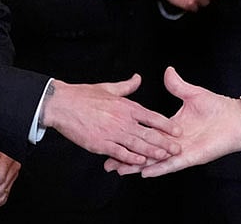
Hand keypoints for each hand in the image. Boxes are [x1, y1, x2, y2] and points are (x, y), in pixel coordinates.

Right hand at [39, 74, 180, 165]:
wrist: (62, 105)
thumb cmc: (83, 95)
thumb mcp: (109, 88)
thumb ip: (126, 86)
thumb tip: (138, 78)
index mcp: (126, 106)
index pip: (152, 116)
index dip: (166, 125)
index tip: (178, 131)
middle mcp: (122, 120)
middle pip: (148, 133)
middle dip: (164, 142)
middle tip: (177, 148)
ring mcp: (112, 133)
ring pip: (136, 145)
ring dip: (151, 152)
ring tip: (164, 157)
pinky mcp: (100, 144)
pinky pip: (119, 153)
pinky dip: (130, 158)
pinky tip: (140, 163)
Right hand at [103, 67, 240, 177]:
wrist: (236, 119)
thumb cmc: (217, 107)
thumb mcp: (192, 93)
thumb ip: (177, 85)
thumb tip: (168, 70)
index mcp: (172, 127)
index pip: (147, 132)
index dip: (131, 135)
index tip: (114, 135)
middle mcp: (174, 141)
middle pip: (145, 150)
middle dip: (126, 156)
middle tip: (107, 161)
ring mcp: (181, 151)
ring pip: (154, 160)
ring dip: (136, 165)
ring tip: (118, 169)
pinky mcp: (190, 158)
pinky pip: (171, 165)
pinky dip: (158, 168)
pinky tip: (144, 172)